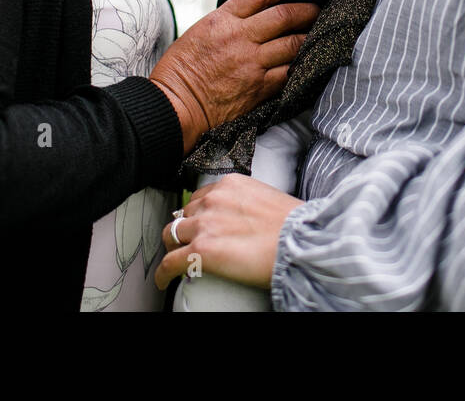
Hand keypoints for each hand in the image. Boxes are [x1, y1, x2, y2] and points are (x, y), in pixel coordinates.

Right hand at [149, 0, 318, 151]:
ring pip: (293, 44)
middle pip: (284, 16)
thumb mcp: (199, 32)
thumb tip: (253, 16)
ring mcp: (252, 63)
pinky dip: (300, 66)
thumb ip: (228, 21)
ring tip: (317, 34)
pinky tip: (306, 62)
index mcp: (222, 20)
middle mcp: (240, 38)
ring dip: (309, 37)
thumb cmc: (181, 70)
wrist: (177, 106)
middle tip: (317, 9)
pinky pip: (289, 72)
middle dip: (306, 10)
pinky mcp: (259, 88)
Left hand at [155, 174, 303, 290]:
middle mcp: (213, 200)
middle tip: (191, 242)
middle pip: (184, 214)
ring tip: (178, 259)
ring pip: (171, 235)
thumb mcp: (268, 198)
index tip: (199, 223)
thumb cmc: (294, 225)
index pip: (201, 195)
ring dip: (174, 247)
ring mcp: (205, 224)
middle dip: (186, 229)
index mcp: (231, 184)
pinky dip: (163, 273)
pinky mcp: (201, 250)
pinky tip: (164, 280)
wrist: (301, 243)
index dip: (198, 212)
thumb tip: (243, 218)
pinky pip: (169, 262)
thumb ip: (249, 202)